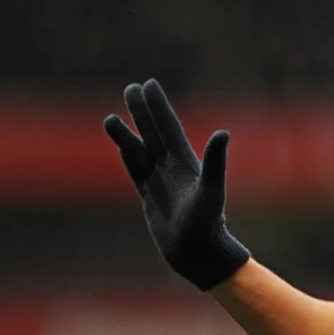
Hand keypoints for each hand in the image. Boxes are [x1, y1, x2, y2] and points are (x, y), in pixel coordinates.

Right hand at [103, 79, 249, 289]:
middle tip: (131, 87)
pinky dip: (127, 156)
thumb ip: (215, 162)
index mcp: (185, 161)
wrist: (196, 251)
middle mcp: (172, 167)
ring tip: (110, 117)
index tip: (149, 84)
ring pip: (139, 150)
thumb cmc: (207, 222)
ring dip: (127, 133)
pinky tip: (121, 145)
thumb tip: (223, 133)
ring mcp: (160, 181)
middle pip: (153, 132)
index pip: (168, 126)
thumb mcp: (211, 190)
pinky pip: (135, 171)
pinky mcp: (150, 197)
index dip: (159, 106)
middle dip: (142, 111)